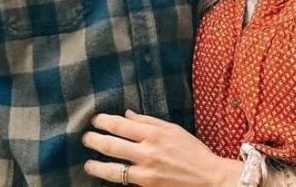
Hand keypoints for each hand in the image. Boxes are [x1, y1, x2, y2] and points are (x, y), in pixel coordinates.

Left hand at [82, 110, 242, 186]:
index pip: (120, 126)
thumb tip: (126, 114)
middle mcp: (147, 153)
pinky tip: (107, 177)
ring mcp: (146, 173)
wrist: (209, 178)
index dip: (104, 122)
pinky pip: (125, 183)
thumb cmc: (192, 151)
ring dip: (96, 166)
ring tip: (88, 164)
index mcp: (154, 134)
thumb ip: (147, 121)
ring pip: (113, 170)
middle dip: (94, 141)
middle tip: (86, 139)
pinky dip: (115, 180)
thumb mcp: (172, 129)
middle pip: (112, 146)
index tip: (95, 121)